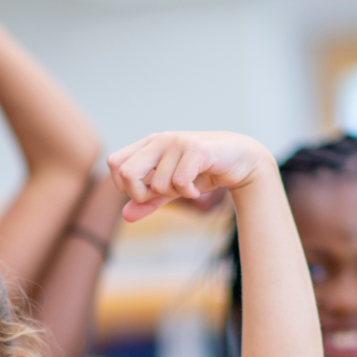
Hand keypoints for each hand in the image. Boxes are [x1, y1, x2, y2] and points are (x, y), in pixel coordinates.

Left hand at [108, 131, 269, 222]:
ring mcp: (177, 142)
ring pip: (157, 184)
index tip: (146, 192)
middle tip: (161, 196)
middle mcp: (159, 140)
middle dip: (141, 194)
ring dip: (174, 194)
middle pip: (126, 172)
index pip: (115, 164)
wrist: (241, 159)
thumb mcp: (171, 189)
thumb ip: (149, 201)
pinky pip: (179, 182)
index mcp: (148, 145)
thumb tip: (125, 216)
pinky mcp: (196, 149)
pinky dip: (188, 193)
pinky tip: (197, 189)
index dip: (125, 185)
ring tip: (188, 187)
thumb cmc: (202, 171)